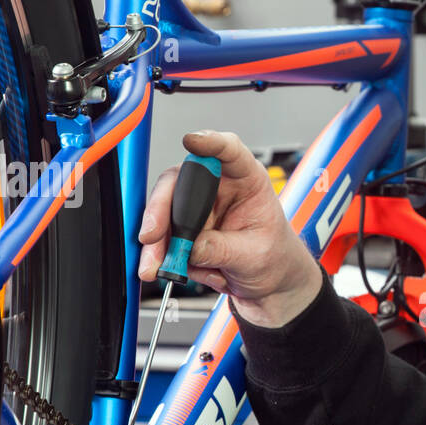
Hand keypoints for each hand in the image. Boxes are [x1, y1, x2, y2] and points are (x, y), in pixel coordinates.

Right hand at [138, 130, 322, 326]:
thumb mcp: (255, 255)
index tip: (192, 141)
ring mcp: (197, 208)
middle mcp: (217, 187)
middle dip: (160, 209)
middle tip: (152, 235)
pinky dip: (164, 257)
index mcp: (247, 180)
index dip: (210, 142)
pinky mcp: (183, 230)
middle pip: (179, 182)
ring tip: (155, 267)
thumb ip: (222, 249)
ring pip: (163, 213)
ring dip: (156, 242)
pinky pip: (163, 238)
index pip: (229, 152)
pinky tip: (179, 271)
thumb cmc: (273, 257)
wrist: (269, 282)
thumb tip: (191, 248)